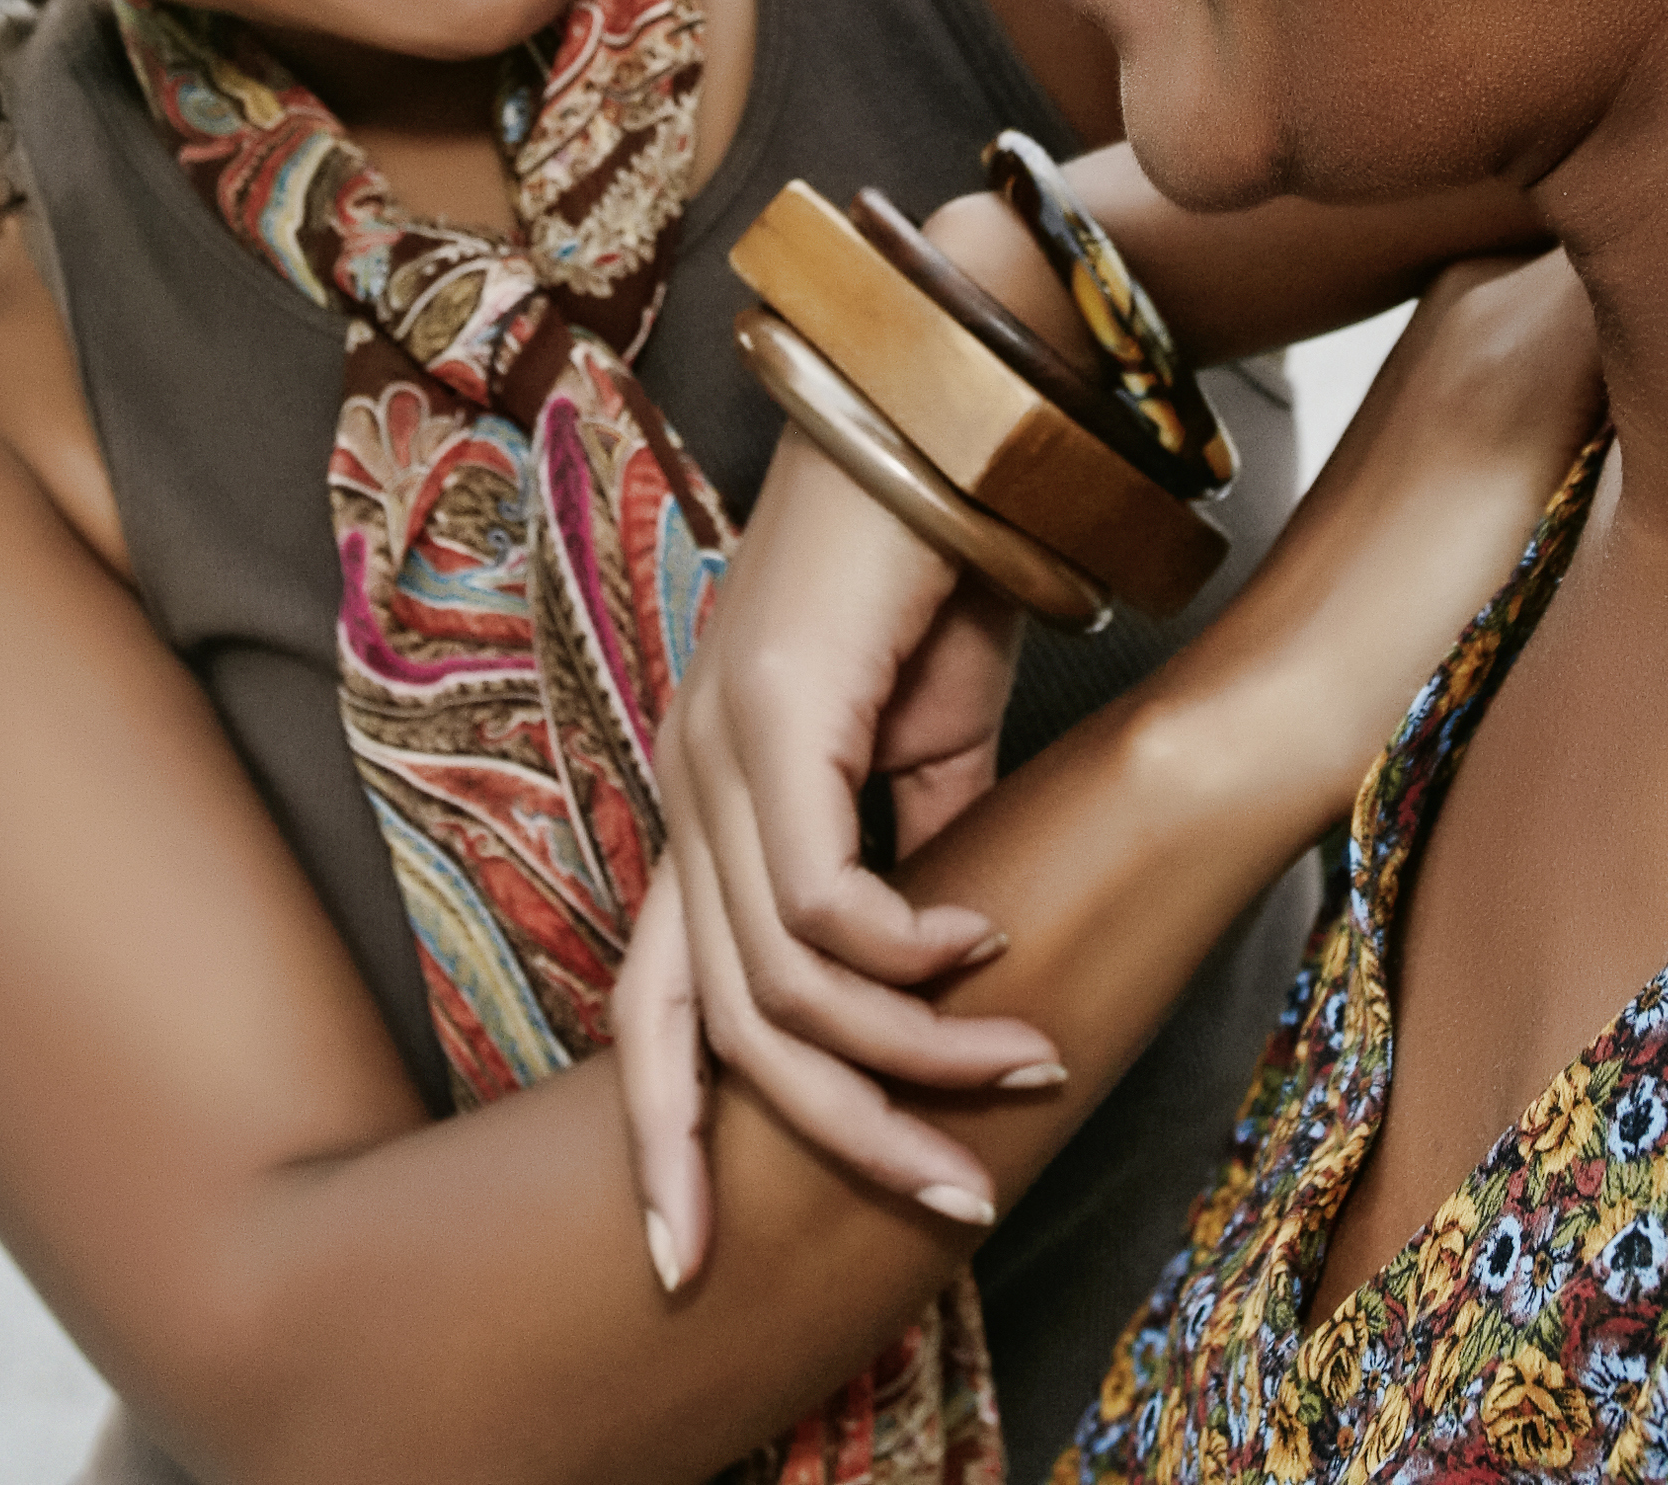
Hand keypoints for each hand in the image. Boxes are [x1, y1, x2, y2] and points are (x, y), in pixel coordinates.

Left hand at [619, 427, 1042, 1287]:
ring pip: (776, 983)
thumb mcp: (934, 746)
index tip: (690, 1260)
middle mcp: (687, 779)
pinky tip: (986, 949)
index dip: (663, 1138)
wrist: (961, 407)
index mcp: (709, 798)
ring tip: (1018, 1072)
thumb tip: (934, 979)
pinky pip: (822, 898)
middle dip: (818, 1146)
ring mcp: (715, 744)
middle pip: (706, 1029)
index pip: (649, 1006)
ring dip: (909, 1052)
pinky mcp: (771, 709)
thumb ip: (919, 860)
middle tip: (940, 1211)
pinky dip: (909, 954)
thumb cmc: (946, 564)